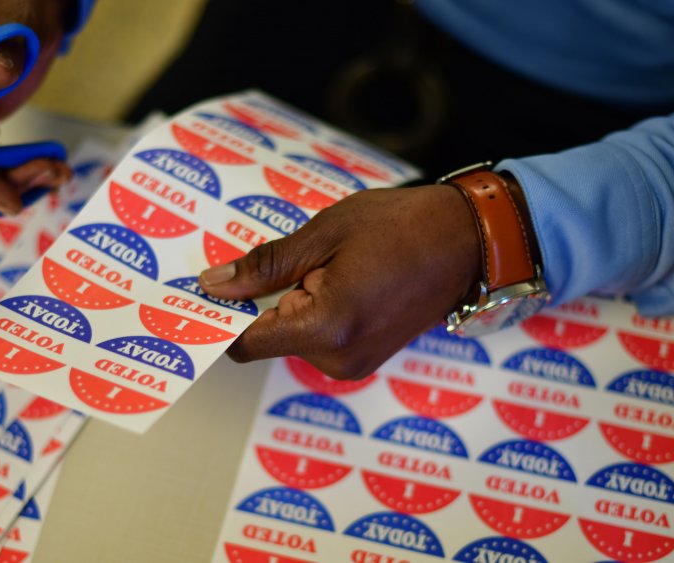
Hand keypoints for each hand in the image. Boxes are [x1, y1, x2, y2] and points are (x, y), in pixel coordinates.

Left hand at [198, 185, 481, 379]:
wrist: (469, 242)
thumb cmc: (401, 226)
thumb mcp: (325, 233)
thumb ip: (265, 265)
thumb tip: (213, 286)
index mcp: (326, 327)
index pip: (245, 342)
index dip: (219, 317)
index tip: (204, 291)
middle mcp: (337, 358)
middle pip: (266, 338)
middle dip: (262, 300)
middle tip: (285, 257)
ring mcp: (354, 363)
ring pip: (291, 337)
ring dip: (291, 303)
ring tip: (326, 264)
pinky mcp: (365, 358)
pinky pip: (317, 338)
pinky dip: (312, 311)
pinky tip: (336, 278)